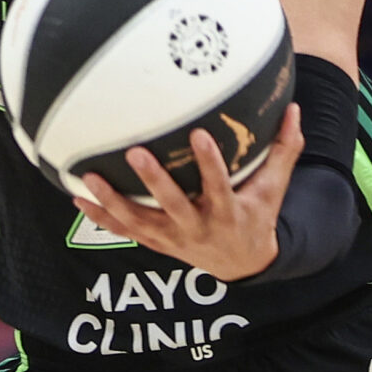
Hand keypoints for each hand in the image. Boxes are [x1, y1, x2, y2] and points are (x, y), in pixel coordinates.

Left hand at [70, 106, 303, 282]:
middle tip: (135, 152)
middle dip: (154, 181)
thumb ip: (283, 149)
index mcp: (228, 212)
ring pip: (140, 222)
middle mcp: (198, 227)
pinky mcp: (155, 244)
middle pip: (173, 205)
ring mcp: (173, 239)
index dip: (210, 163)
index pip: (219, 186)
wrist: (242, 264)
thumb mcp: (274, 188)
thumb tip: (295, 107)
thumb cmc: (257, 215)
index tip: (198, 134)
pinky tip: (77, 198)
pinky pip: (123, 231)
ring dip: (113, 201)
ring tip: (89, 177)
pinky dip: (101, 217)